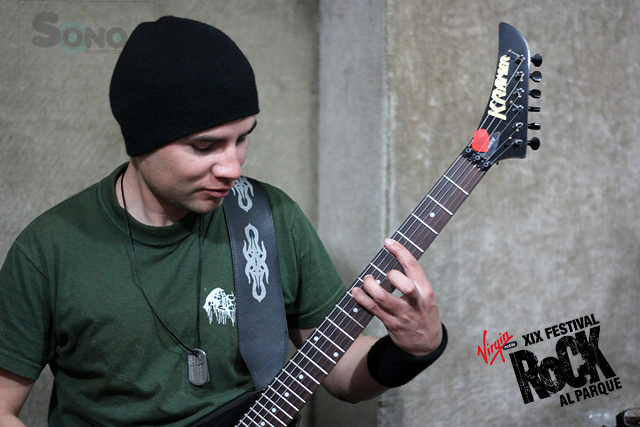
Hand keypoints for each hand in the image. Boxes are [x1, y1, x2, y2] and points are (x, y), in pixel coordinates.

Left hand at [351, 238, 442, 355]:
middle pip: (402, 284)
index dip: (400, 251)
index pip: (413, 267)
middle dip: (390, 275)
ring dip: (370, 285)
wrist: (426, 344)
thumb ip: (412, 280)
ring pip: (382, 297)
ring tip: (367, 280)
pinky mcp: (391, 324)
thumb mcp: (426, 296)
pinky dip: (361, 298)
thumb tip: (390, 259)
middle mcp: (415, 302)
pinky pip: (372, 309)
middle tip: (384, 274)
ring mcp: (402, 314)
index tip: (388, 242)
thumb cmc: (423, 312)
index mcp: (426, 291)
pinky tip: (356, 292)